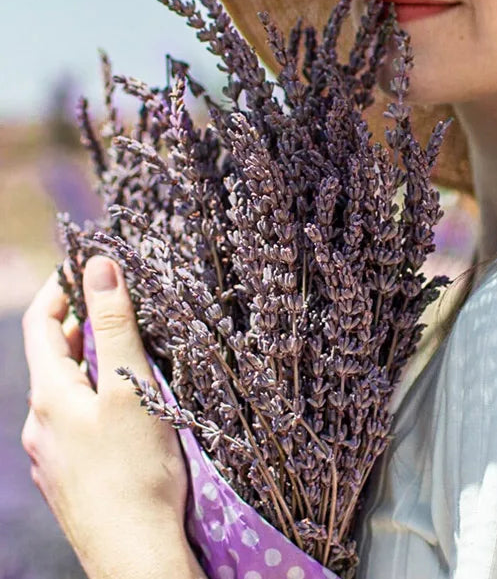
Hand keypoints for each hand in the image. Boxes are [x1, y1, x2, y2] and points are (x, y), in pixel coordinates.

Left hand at [21, 256, 204, 578]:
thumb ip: (115, 326)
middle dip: (84, 326)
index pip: (40, 325)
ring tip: (134, 356)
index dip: (61, 290)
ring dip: (93, 366)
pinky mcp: (70, 479)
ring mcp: (52, 456)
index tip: (88, 267)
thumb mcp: (131, 388)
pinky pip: (76, 423)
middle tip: (123, 306)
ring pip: (67, 393)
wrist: (135, 555)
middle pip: (54, 359)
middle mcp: (40, 425)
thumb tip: (98, 267)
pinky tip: (130, 413)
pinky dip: (98, 400)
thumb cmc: (136, 471)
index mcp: (49, 397)